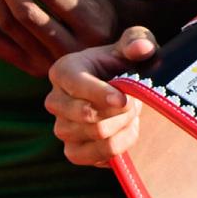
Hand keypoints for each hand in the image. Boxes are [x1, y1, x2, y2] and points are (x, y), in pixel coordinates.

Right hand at [44, 30, 157, 167]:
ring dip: (123, 127)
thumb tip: (141, 48)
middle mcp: (55, 101)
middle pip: (87, 116)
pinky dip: (120, 146)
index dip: (101, 94)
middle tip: (136, 102)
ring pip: (96, 136)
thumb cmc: (124, 63)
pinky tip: (127, 131)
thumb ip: (138, 41)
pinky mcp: (73, 152)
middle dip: (120, 112)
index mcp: (63, 70)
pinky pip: (97, 156)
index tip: (125, 100)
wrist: (123, 91)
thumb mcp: (134, 44)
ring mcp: (62, 129)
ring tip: (132, 114)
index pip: (76, 85)